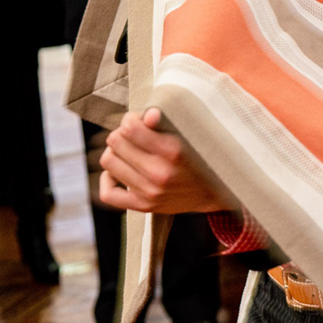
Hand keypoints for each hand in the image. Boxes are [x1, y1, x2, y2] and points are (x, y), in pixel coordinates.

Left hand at [100, 107, 225, 214]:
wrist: (214, 192)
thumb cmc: (199, 157)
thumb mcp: (189, 135)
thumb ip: (167, 123)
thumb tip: (148, 115)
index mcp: (173, 152)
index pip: (130, 128)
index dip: (131, 119)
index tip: (140, 121)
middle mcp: (160, 174)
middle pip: (116, 141)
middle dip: (122, 133)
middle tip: (134, 135)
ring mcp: (150, 193)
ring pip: (109, 162)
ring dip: (115, 152)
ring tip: (128, 151)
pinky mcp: (143, 206)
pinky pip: (108, 194)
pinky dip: (108, 179)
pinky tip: (118, 171)